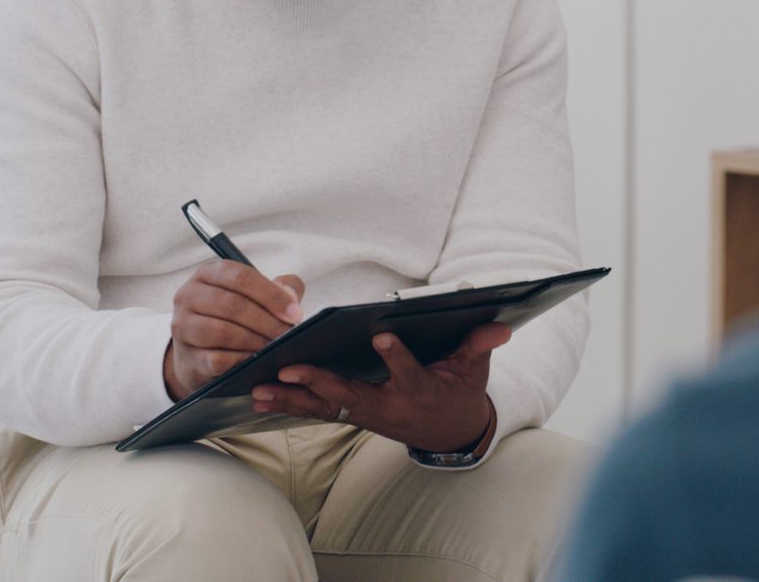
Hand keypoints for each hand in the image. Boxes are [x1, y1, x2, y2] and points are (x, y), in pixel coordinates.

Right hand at [164, 262, 305, 400]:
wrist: (200, 354)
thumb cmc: (234, 317)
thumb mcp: (255, 295)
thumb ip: (281, 288)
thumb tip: (291, 298)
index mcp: (209, 273)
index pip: (241, 277)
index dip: (271, 295)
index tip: (294, 313)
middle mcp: (189, 295)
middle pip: (232, 305)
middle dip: (266, 321)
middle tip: (286, 334)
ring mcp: (183, 326)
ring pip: (222, 332)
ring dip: (254, 341)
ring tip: (273, 346)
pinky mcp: (187, 356)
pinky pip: (217, 359)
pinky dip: (241, 360)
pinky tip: (256, 360)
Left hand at [252, 323, 509, 452]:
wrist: (448, 432)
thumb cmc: (458, 392)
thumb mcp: (474, 371)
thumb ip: (479, 347)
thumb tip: (500, 326)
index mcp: (420, 390)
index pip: (409, 373)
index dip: (397, 358)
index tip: (383, 337)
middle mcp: (389, 407)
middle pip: (351, 395)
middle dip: (320, 382)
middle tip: (291, 368)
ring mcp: (367, 415)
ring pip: (326, 407)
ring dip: (292, 398)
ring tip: (258, 388)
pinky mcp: (352, 416)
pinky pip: (318, 412)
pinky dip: (290, 404)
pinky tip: (260, 397)